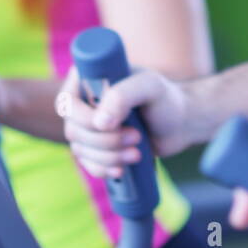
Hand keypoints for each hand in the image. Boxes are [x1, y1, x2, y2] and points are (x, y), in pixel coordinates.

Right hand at [56, 64, 191, 175]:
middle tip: (136, 137)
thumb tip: (99, 123)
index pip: (67, 101)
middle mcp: (84, 101)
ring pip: (80, 149)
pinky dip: (103, 169)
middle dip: (104, 141)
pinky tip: (120, 170)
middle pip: (73, 130)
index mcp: (90, 77)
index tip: (111, 125)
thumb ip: (124, 96)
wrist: (180, 124)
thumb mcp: (150, 87)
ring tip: (136, 153)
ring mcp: (89, 125)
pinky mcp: (98, 146)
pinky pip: (88, 163)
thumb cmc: (166, 99)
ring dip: (108, 156)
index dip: (83, 119)